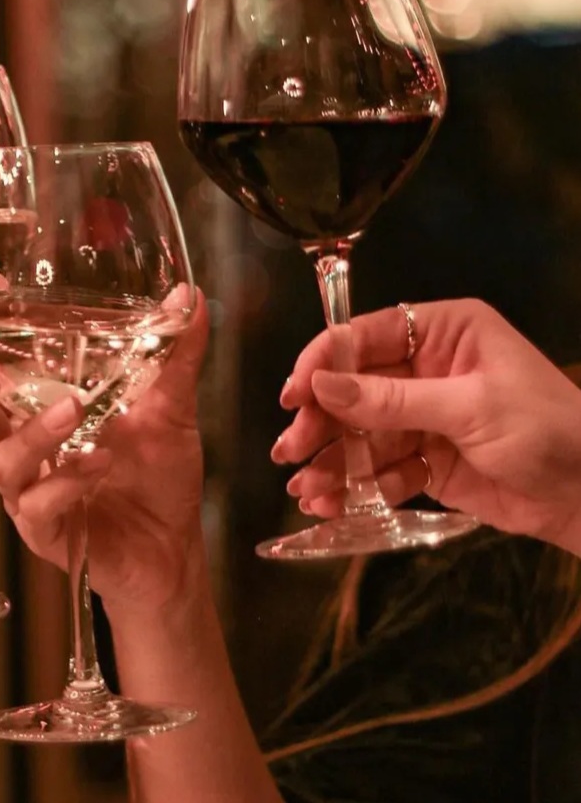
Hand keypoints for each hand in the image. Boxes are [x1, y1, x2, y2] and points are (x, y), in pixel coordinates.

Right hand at [0, 293, 208, 615]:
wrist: (176, 547)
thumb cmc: (159, 473)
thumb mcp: (171, 405)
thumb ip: (174, 354)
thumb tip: (190, 296)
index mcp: (37, 411)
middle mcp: (24, 450)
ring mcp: (30, 495)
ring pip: (3, 462)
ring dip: (35, 433)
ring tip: (73, 410)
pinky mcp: (47, 534)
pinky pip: (39, 506)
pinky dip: (67, 480)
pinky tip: (99, 462)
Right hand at [276, 298, 580, 553]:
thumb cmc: (544, 430)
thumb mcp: (469, 408)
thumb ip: (392, 400)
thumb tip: (321, 385)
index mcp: (443, 332)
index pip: (366, 336)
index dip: (324, 362)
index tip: (293, 396)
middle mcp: (427, 367)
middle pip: (355, 388)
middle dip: (322, 421)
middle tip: (290, 450)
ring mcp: (425, 415)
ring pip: (363, 433)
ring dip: (333, 461)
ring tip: (304, 490)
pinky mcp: (428, 460)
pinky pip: (382, 468)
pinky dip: (356, 486)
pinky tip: (329, 504)